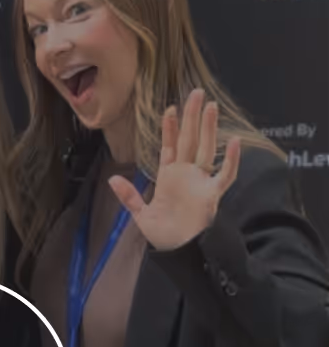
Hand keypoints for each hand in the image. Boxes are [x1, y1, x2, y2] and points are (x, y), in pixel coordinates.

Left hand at [108, 89, 240, 251]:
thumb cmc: (163, 236)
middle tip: (195, 93)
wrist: (177, 253)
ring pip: (206, 149)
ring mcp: (200, 182)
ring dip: (208, 129)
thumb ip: (129, 196)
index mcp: (169, 177)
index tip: (170, 109)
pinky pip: (224, 175)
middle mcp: (186, 175)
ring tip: (210, 106)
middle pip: (189, 140)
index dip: (169, 128)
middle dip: (191, 117)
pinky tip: (234, 141)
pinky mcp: (212, 194)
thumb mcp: (141, 215)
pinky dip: (231, 160)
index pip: (170, 146)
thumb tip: (112, 179)